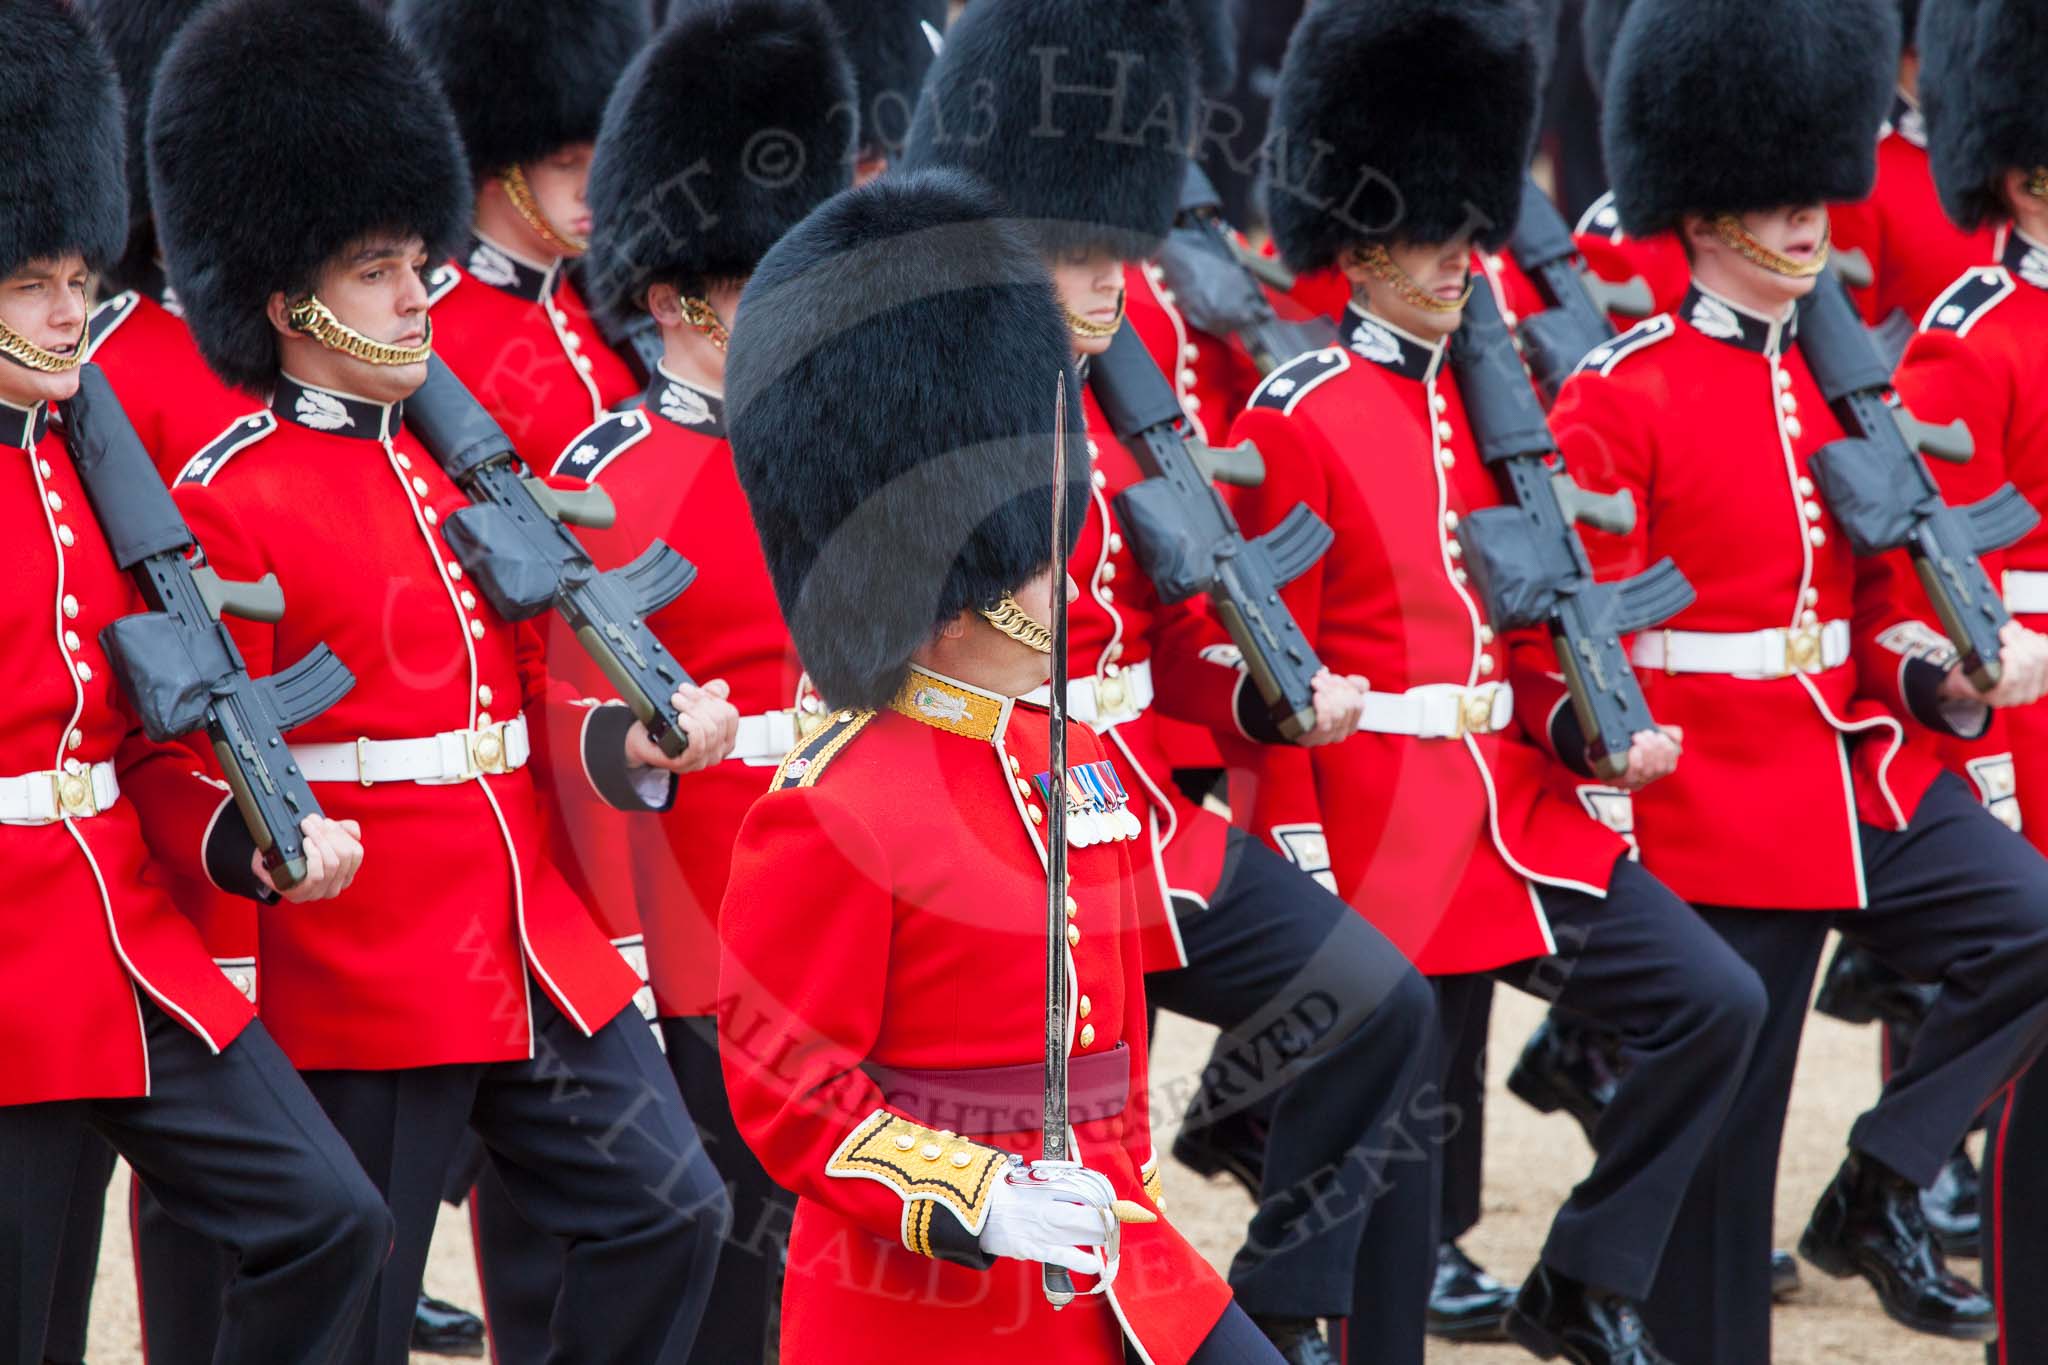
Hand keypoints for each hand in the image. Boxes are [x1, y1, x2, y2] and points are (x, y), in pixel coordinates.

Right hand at [254, 816, 362, 901]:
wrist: (288, 860)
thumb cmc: (277, 857)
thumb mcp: (267, 854)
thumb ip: (273, 851)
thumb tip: (294, 846)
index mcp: (298, 892)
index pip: (316, 876)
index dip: (314, 854)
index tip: (305, 838)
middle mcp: (320, 892)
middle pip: (334, 862)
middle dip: (323, 836)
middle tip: (310, 820)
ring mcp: (338, 883)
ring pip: (348, 856)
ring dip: (334, 833)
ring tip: (321, 822)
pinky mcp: (351, 870)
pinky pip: (357, 853)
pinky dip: (347, 836)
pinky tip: (334, 828)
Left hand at [624, 680, 738, 774]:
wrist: (641, 740)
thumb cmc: (665, 724)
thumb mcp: (691, 705)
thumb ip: (708, 695)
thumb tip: (717, 689)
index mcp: (724, 736)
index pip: (730, 714)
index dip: (713, 698)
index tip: (691, 690)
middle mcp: (717, 750)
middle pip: (720, 720)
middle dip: (699, 701)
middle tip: (679, 695)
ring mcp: (703, 759)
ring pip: (710, 731)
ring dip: (692, 711)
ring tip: (677, 702)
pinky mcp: (687, 764)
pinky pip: (699, 745)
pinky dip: (692, 728)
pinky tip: (682, 719)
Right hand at [978, 1161, 1122, 1280]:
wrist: (976, 1210)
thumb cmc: (1007, 1194)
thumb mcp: (1032, 1181)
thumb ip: (1056, 1185)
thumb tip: (1085, 1190)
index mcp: (1046, 1187)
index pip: (1084, 1191)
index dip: (1102, 1199)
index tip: (1113, 1204)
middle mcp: (1046, 1206)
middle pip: (1086, 1213)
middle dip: (1105, 1220)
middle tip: (1114, 1222)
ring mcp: (1040, 1228)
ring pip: (1079, 1233)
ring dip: (1099, 1237)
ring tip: (1109, 1239)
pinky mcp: (1032, 1248)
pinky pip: (1061, 1255)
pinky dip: (1080, 1260)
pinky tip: (1096, 1264)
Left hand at [1295, 669, 1369, 746]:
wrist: (1287, 722)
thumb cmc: (1309, 705)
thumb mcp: (1330, 691)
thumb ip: (1346, 684)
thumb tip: (1354, 680)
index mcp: (1352, 719)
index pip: (1359, 702)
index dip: (1348, 686)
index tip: (1332, 676)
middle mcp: (1345, 730)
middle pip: (1349, 706)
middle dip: (1334, 686)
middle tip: (1320, 677)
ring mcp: (1331, 737)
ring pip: (1338, 713)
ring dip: (1327, 692)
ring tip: (1315, 682)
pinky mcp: (1316, 739)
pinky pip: (1325, 723)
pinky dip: (1322, 707)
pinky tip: (1316, 696)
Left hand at [1611, 725, 1683, 791]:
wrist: (1597, 749)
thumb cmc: (1625, 744)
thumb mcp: (1647, 735)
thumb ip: (1665, 732)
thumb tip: (1677, 735)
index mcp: (1654, 770)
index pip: (1669, 767)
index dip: (1668, 751)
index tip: (1660, 735)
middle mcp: (1644, 779)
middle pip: (1660, 769)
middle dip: (1656, 748)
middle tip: (1646, 734)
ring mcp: (1631, 782)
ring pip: (1648, 771)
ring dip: (1646, 751)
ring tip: (1639, 737)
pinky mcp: (1617, 781)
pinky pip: (1632, 773)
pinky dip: (1637, 759)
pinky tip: (1634, 749)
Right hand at [1939, 622, 2047, 708]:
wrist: (1983, 685)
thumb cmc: (1974, 675)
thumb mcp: (1966, 670)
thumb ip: (1976, 658)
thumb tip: (1996, 636)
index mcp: (1998, 697)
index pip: (2012, 680)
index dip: (2011, 662)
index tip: (2003, 649)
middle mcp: (2020, 696)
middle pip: (2029, 664)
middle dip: (2018, 641)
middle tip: (2007, 629)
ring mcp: (2037, 688)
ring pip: (2043, 658)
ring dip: (2030, 639)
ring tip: (2018, 631)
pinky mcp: (2046, 679)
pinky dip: (2043, 644)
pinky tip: (2033, 638)